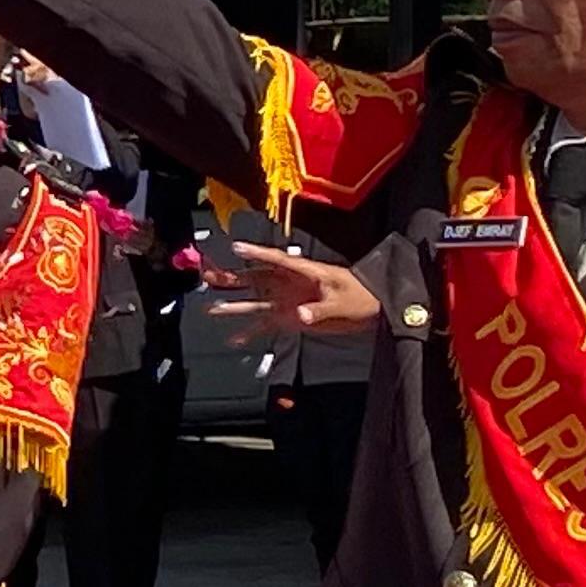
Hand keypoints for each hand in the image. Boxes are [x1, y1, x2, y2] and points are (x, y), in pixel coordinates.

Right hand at [198, 244, 380, 339]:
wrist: (375, 311)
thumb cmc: (363, 297)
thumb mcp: (343, 302)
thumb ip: (320, 310)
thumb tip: (301, 314)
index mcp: (306, 272)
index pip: (276, 260)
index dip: (256, 253)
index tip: (237, 248)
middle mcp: (291, 285)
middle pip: (256, 279)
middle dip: (233, 278)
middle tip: (210, 275)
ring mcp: (289, 301)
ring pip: (256, 302)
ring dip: (235, 306)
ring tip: (213, 309)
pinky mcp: (292, 318)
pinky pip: (266, 325)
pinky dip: (251, 332)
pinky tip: (235, 339)